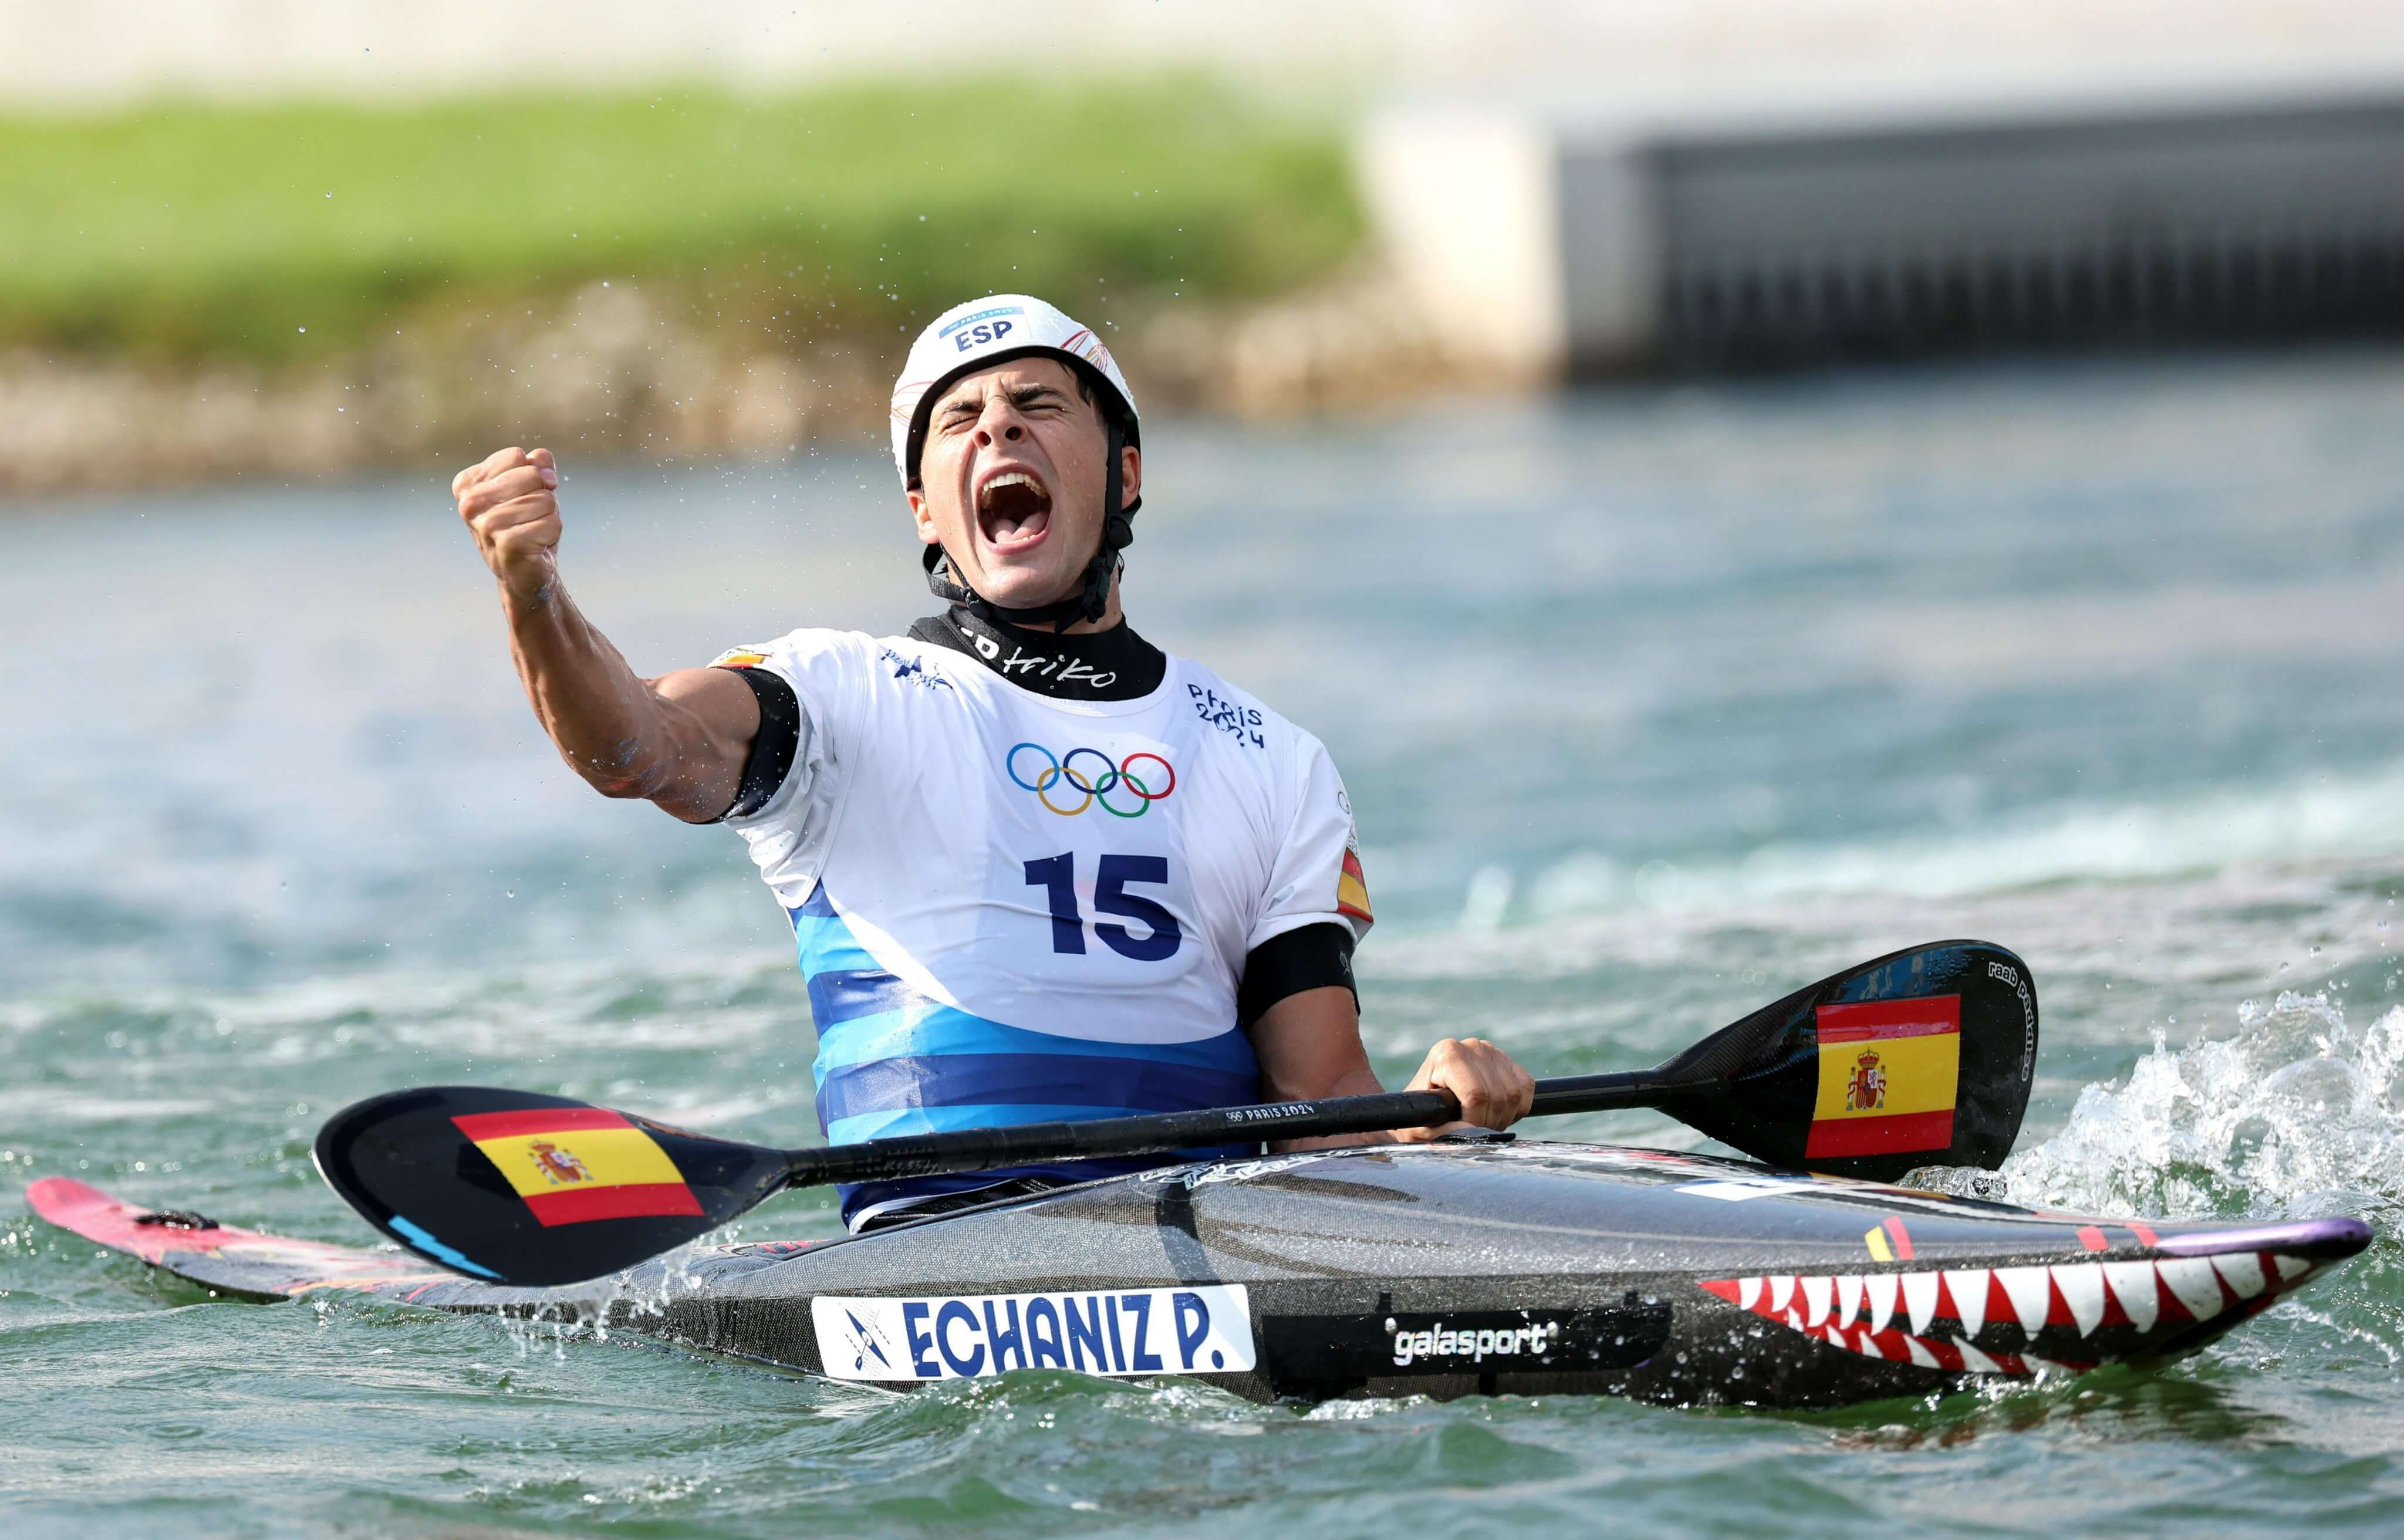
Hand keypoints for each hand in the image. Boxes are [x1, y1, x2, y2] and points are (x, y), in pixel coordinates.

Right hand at [454, 446, 561, 598]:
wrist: (523, 573)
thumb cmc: (525, 525)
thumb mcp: (530, 487)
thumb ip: (536, 464)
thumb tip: (541, 458)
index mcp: (467, 484)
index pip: (515, 456)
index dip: (532, 473)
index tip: (523, 495)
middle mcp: (470, 503)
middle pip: (532, 474)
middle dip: (543, 495)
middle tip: (530, 517)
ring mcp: (487, 525)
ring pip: (545, 499)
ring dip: (549, 516)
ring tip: (532, 531)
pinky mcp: (507, 543)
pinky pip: (552, 522)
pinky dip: (552, 533)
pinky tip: (536, 545)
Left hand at [1392, 1036, 1534, 1141]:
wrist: (1429, 1103)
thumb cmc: (1423, 1116)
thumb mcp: (1424, 1129)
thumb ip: (1445, 1131)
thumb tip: (1473, 1130)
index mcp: (1447, 1053)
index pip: (1476, 1094)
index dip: (1476, 1121)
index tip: (1468, 1132)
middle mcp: (1471, 1046)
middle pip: (1497, 1097)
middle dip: (1490, 1123)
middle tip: (1477, 1131)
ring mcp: (1491, 1050)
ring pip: (1514, 1094)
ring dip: (1504, 1118)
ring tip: (1485, 1123)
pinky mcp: (1507, 1060)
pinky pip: (1526, 1087)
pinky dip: (1518, 1108)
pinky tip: (1498, 1113)